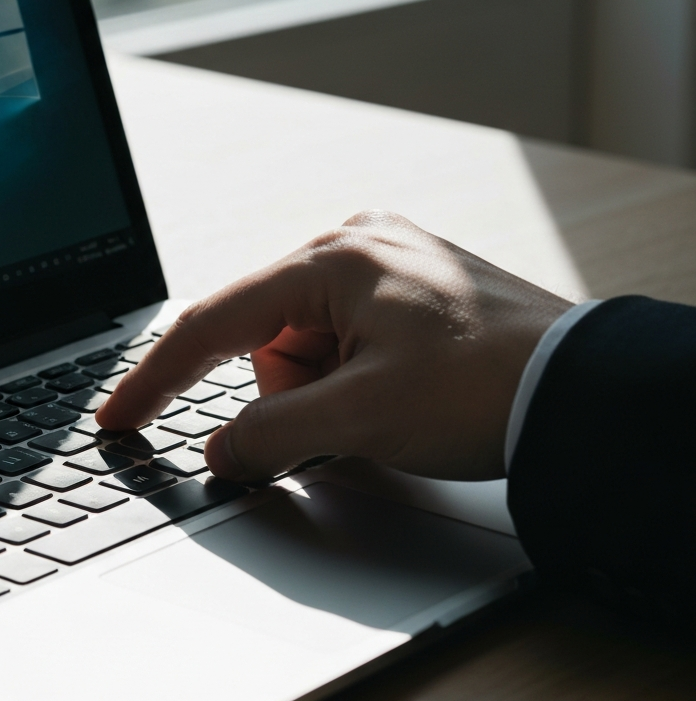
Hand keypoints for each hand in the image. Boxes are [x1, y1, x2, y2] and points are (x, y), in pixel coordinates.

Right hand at [96, 211, 572, 482]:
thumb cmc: (485, 387)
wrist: (582, 389)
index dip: (157, 377)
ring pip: (304, 347)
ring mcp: (382, 264)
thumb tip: (219, 453)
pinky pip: (342, 342)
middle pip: (266, 339)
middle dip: (291, 394)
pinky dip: (350, 380)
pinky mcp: (405, 288)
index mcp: (333, 259)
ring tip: (387, 404)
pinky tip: (398, 392)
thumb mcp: (364, 417)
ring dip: (325, 391)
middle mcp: (353, 246)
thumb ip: (271, 435)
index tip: (118, 416)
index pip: (215, 322)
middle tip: (349, 419)